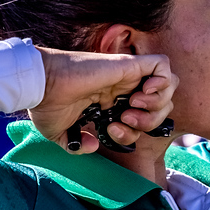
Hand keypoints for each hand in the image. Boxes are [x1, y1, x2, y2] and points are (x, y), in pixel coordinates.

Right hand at [30, 47, 175, 153]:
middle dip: (151, 121)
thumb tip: (93, 145)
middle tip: (126, 120)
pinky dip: (161, 82)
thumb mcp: (61, 133)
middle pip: (162, 105)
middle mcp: (124, 89)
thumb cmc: (46, 105)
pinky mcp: (129, 63)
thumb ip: (78, 144)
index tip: (112, 131)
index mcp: (112, 103)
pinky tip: (141, 94)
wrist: (41, 86)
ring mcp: (128, 75)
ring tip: (132, 108)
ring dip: (157, 104)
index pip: (144, 118)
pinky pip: (162, 66)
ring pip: (167, 87)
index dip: (137, 132)